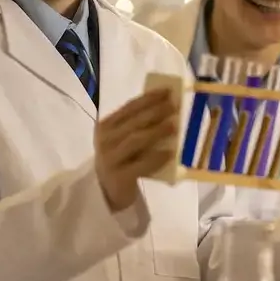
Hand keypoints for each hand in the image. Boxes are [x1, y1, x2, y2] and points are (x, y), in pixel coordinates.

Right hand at [94, 88, 178, 211]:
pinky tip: (170, 153)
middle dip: (155, 112)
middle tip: (174, 106)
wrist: (107, 190)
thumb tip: (167, 108)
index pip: (129, 107)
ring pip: (135, 140)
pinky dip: (156, 157)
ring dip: (156, 131)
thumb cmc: (121, 159)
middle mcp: (105, 139)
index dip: (148, 98)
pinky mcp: (118, 176)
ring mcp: (110, 158)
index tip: (167, 91)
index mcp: (106, 125)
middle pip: (133, 122)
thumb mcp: (122, 139)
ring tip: (174, 125)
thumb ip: (137, 125)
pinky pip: (140, 164)